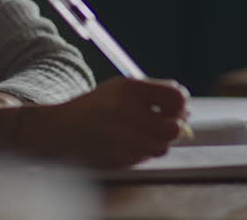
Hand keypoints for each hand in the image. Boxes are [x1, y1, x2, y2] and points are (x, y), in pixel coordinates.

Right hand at [20, 77, 189, 167]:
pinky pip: (146, 157)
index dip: (181, 103)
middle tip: (167, 122)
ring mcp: (122, 138)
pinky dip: (144, 150)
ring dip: (160, 140)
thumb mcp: (120, 88)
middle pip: (173, 126)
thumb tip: (186, 105)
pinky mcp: (119, 158)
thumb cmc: (96, 107)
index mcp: (129, 89)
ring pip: (163, 145)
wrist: (60, 130)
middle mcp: (126, 112)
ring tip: (147, 132)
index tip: (177, 107)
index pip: (175, 96)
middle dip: (174, 125)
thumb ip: (153, 90)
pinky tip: (131, 142)